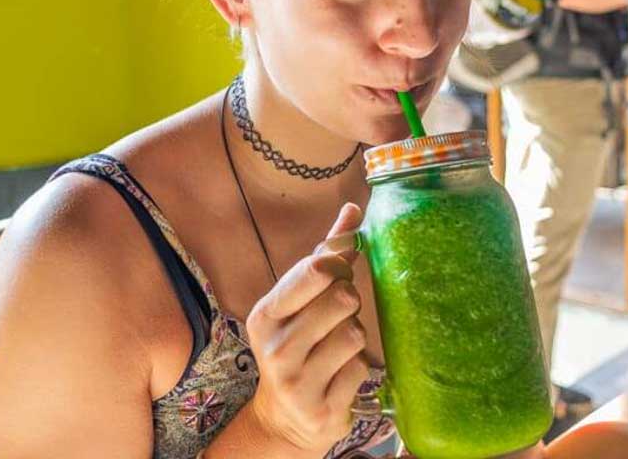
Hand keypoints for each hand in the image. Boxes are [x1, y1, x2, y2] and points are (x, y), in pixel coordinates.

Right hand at [244, 203, 369, 457]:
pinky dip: (358, 369)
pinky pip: (362, 369)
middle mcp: (275, 348)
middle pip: (343, 298)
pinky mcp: (322, 410)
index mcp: (265, 314)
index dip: (339, 265)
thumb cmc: (297, 342)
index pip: (316, 269)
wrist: (285, 418)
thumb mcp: (299, 300)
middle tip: (335, 318)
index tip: (337, 273)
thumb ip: (326, 253)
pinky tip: (338, 375)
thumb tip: (353, 209)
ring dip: (355, 337)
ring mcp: (297, 382)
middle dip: (348, 304)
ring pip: (355, 333)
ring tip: (335, 348)